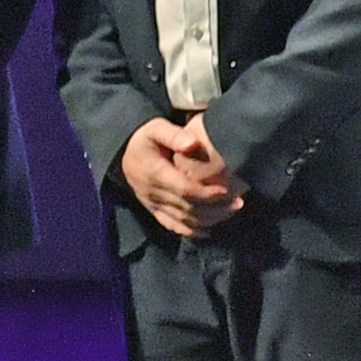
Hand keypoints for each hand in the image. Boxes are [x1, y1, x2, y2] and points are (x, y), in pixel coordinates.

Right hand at [118, 114, 246, 239]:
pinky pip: (173, 225)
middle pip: (187, 208)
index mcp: (154, 172)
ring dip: (209, 220)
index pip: (183, 189)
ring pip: (183, 220)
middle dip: (215, 208)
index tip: (226, 191)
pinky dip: (192, 231)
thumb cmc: (145, 138)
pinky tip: (209, 230)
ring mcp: (152, 204)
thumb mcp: (156, 128)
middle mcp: (152, 193)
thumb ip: (175, 135)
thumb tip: (194, 143)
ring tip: (231, 212)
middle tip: (238, 203)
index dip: (206, 194)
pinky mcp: (154, 211)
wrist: (123, 152)